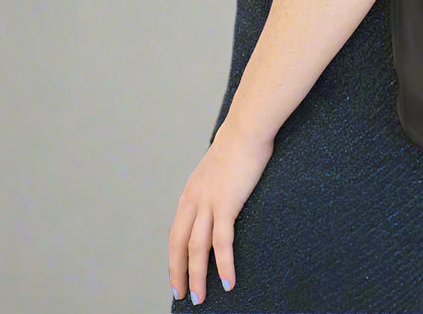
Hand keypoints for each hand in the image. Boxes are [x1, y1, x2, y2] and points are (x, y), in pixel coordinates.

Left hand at [168, 114, 274, 304]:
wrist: (247, 127)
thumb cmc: (240, 143)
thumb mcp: (220, 166)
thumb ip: (216, 183)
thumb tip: (224, 191)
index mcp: (191, 191)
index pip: (176, 231)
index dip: (175, 257)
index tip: (177, 276)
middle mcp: (194, 198)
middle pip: (179, 244)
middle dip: (179, 273)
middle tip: (182, 295)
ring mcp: (208, 201)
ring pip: (196, 248)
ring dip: (198, 277)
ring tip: (201, 298)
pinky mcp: (226, 203)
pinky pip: (222, 242)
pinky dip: (223, 264)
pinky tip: (228, 280)